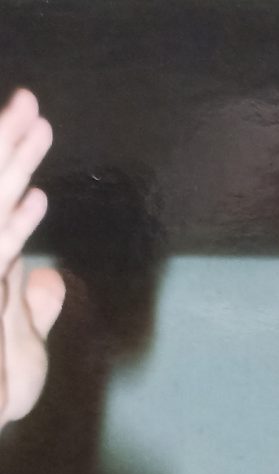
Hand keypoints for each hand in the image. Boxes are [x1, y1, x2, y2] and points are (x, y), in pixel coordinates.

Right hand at [0, 88, 64, 430]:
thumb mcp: (23, 344)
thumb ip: (33, 306)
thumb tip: (50, 276)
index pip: (0, 204)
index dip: (14, 163)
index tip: (34, 126)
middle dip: (7, 145)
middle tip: (30, 102)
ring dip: (11, 165)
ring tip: (34, 122)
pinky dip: (15, 226)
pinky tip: (37, 199)